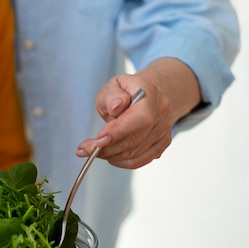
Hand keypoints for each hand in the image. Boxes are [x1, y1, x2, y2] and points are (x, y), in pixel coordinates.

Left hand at [76, 58, 200, 168]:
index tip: (97, 141)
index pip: (139, 118)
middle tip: (85, 149)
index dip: (117, 132)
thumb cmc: (130, 90)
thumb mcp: (115, 84)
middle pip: (133, 140)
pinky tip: (110, 156)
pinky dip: (122, 162)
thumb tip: (115, 107)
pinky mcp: (162, 143)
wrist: (155, 92)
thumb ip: (112, 95)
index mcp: (150, 95)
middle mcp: (160, 115)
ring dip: (110, 156)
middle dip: (105, 148)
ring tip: (94, 150)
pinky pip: (140, 160)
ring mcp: (163, 131)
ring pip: (135, 153)